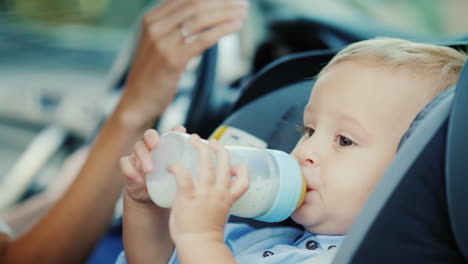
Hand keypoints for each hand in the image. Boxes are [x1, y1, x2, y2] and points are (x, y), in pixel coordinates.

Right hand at [119, 0, 248, 125]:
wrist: (137, 102)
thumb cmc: (153, 75)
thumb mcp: (159, 44)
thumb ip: (175, 28)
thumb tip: (203, 17)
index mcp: (151, 19)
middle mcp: (155, 26)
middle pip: (195, 4)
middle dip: (223, 2)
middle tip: (242, 4)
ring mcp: (162, 42)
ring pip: (200, 19)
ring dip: (226, 14)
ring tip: (243, 13)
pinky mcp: (172, 59)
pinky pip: (203, 39)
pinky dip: (222, 30)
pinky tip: (236, 27)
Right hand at [120, 126, 186, 202]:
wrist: (152, 197)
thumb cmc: (168, 181)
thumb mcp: (180, 173)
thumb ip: (188, 164)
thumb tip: (207, 156)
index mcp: (164, 146)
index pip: (168, 133)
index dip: (172, 131)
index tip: (178, 131)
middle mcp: (150, 147)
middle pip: (148, 136)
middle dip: (152, 138)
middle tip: (156, 145)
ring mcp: (138, 156)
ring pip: (137, 148)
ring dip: (143, 157)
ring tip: (149, 170)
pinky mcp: (129, 167)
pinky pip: (124, 163)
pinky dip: (129, 170)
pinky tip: (137, 179)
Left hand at [168, 135, 249, 243]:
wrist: (198, 245)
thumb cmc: (205, 233)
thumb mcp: (220, 215)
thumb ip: (218, 202)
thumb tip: (211, 194)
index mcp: (228, 198)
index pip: (244, 179)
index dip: (242, 169)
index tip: (235, 164)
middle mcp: (219, 192)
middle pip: (225, 162)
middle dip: (219, 147)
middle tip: (211, 141)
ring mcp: (205, 192)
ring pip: (206, 162)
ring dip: (200, 147)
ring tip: (193, 139)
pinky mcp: (188, 195)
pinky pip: (184, 174)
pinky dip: (177, 166)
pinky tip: (171, 165)